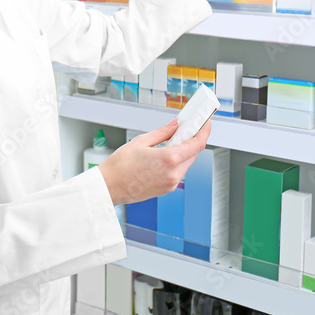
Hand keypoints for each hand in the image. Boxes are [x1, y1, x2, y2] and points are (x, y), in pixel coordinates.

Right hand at [97, 117, 212, 206]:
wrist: (109, 186)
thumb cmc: (120, 166)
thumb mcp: (141, 141)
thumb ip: (163, 132)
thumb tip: (175, 126)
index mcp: (169, 159)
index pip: (197, 144)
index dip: (204, 132)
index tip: (205, 124)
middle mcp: (173, 174)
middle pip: (193, 154)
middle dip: (191, 141)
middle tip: (185, 129)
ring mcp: (171, 184)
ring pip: (186, 164)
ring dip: (182, 152)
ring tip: (169, 142)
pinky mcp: (166, 190)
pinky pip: (177, 173)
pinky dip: (175, 162)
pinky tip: (163, 156)